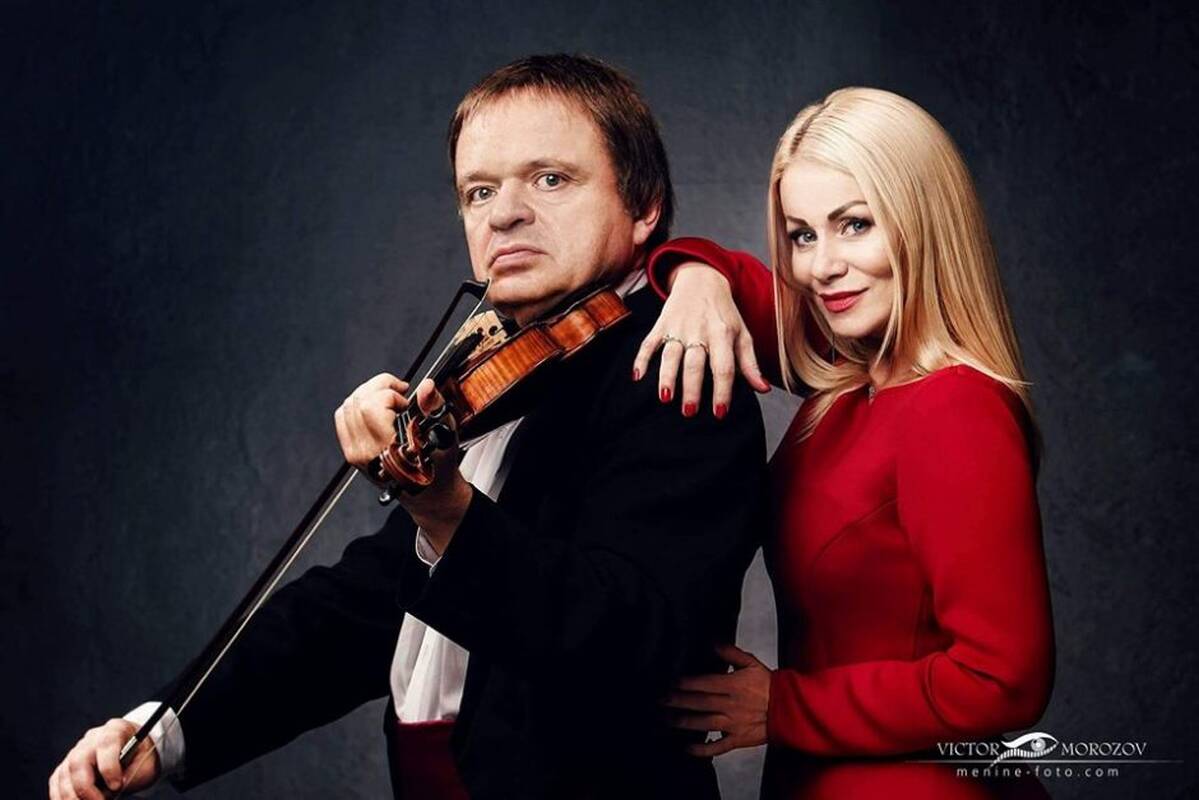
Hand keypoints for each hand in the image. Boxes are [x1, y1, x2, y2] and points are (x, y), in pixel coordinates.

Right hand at [49, 719, 158, 799]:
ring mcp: (76, 751)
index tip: (117, 786)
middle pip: (79, 761)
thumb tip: (107, 792)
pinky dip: (61, 796)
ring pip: (64, 773)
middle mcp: (92, 739)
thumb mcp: (145, 764)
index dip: (110, 768)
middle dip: (86, 788)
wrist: (135, 752)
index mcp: (116, 730)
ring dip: (72, 796)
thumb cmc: (140, 758)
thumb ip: (129, 777)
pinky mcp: (67, 765)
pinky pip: (56, 781)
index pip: (107, 745)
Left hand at [334, 374, 469, 550]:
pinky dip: (356, 405)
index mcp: (391, 449)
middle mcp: (369, 452)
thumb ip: (434, 407)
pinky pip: (342, 418)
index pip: (372, 407)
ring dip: (368, 394)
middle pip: (357, 402)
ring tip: (387, 398)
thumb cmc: (437, 466)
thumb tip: (426, 387)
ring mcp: (356, 453)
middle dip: (379, 387)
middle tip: (398, 393)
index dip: (390, 394)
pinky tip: (374, 407)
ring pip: (348, 406)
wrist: (427, 492)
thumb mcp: (444, 434)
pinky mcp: (351, 453)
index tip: (406, 401)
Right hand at [632, 263, 768, 419]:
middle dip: (692, 387)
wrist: (702, 278)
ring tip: (666, 398)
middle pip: (695, 362)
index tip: (719, 413)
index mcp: (723, 333)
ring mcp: (678, 327)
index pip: (723, 366)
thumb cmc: (724, 314)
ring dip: (667, 376)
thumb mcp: (741, 333)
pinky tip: (638, 377)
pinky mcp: (661, 324)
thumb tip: (763, 389)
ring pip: (670, 354)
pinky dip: (641, 359)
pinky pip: (648, 342)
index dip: (722, 390)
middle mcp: (700, 330)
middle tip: (690, 412)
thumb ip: (750, 363)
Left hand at [662, 644, 771, 756]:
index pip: (705, 684)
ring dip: (685, 722)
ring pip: (705, 724)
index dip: (687, 683)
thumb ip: (731, 653)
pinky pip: (719, 747)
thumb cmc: (769, 684)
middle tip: (661, 700)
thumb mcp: (752, 663)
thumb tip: (712, 642)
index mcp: (734, 685)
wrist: (791, 708)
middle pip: (701, 703)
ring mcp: (735, 724)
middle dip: (679, 701)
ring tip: (667, 719)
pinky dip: (703, 750)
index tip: (671, 682)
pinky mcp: (739, 739)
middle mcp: (732, 705)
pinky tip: (687, 748)